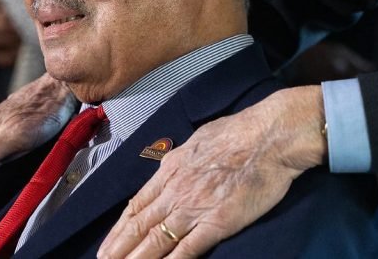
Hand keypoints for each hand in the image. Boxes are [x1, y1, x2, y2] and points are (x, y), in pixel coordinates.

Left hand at [98, 86, 327, 258]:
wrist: (268, 136)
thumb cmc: (239, 132)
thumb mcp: (199, 140)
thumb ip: (184, 159)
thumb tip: (177, 164)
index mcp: (171, 169)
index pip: (138, 204)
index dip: (120, 227)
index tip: (109, 242)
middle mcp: (176, 190)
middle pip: (140, 225)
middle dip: (119, 247)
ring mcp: (194, 208)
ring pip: (156, 240)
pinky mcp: (217, 223)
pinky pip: (187, 250)